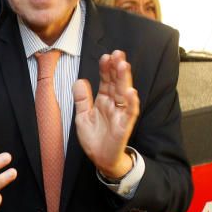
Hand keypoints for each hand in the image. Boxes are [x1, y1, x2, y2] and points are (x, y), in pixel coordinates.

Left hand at [73, 50, 138, 178]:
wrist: (100, 158)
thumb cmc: (94, 138)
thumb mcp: (82, 116)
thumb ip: (82, 99)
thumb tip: (79, 81)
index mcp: (104, 100)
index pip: (106, 81)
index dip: (106, 69)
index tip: (105, 56)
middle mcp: (114, 104)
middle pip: (117, 83)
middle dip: (117, 68)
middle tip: (117, 53)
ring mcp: (121, 113)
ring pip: (125, 93)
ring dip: (125, 79)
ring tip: (123, 65)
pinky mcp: (125, 125)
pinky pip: (130, 112)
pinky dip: (131, 102)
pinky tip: (131, 91)